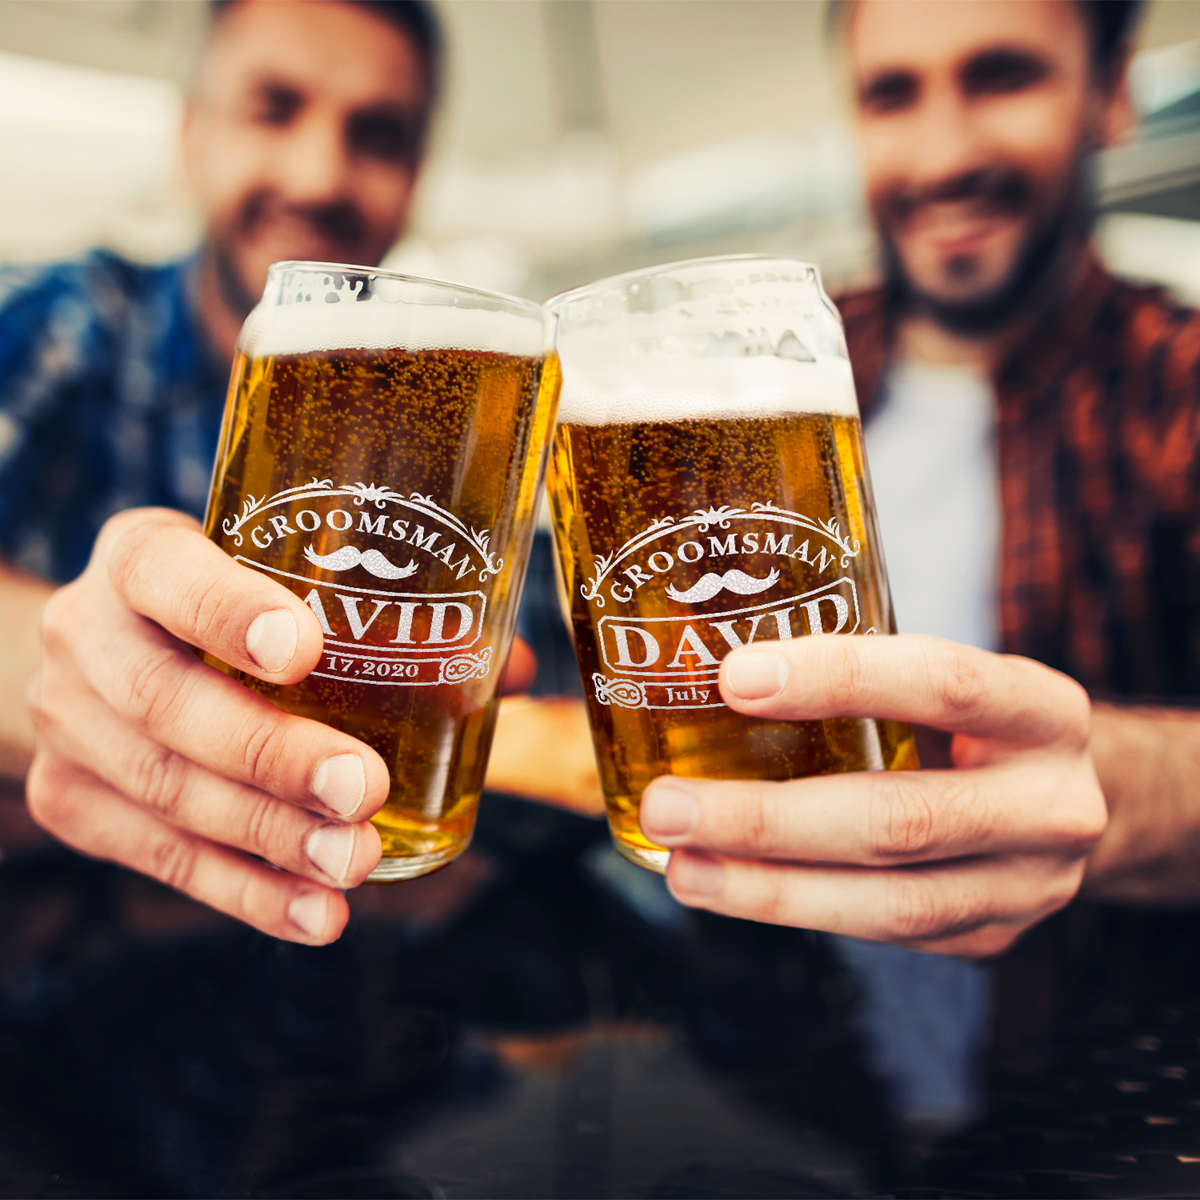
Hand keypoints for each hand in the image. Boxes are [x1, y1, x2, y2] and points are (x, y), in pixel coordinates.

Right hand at [26, 508, 394, 943]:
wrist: (109, 656)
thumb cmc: (227, 607)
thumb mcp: (279, 578)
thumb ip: (388, 613)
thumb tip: (513, 668)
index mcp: (140, 556)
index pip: (164, 571)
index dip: (227, 612)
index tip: (306, 652)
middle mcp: (86, 633)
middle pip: (166, 701)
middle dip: (270, 755)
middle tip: (364, 789)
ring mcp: (68, 725)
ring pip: (166, 791)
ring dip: (270, 837)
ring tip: (355, 861)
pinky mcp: (71, 803)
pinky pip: (158, 858)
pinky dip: (245, 892)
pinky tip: (315, 914)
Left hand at [639, 635, 1106, 956]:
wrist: (1064, 802)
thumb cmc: (972, 723)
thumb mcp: (946, 678)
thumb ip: (860, 673)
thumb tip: (703, 656)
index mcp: (1041, 711)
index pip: (941, 683)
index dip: (837, 678)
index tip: (734, 677)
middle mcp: (1049, 805)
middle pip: (900, 820)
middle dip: (768, 820)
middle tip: (669, 806)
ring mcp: (1025, 887)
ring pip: (888, 903)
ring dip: (767, 889)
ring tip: (680, 867)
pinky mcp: (988, 939)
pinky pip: (882, 934)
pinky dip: (794, 909)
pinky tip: (726, 887)